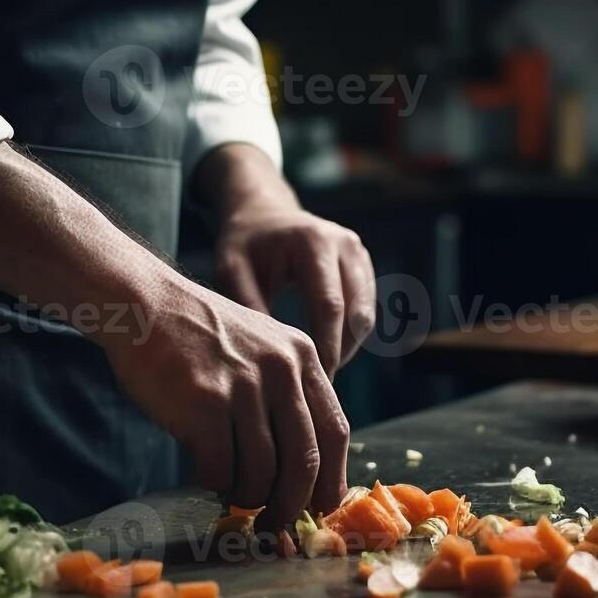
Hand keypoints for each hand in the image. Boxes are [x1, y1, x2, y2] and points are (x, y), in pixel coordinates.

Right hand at [100, 273, 349, 532]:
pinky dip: (215, 484)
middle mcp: (281, 370)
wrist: (145, 304)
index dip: (331, 479)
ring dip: (250, 498)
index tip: (321, 508)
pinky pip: (219, 468)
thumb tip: (302, 469)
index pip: (335, 431)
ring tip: (236, 500)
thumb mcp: (262, 346)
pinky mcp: (204, 403)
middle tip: (278, 526)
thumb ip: (287, 394)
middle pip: (304, 460)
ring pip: (262, 471)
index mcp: (303, 357)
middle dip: (292, 505)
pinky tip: (206, 477)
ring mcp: (243, 386)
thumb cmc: (200, 338)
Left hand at [198, 145, 376, 375]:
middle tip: (317, 385)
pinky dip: (348, 334)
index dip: (325, 349)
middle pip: (356, 314)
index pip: (330, 306)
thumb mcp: (233, 271)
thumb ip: (251, 307)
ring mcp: (359, 253)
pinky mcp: (363, 264)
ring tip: (318, 372)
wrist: (262, 212)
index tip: (313, 381)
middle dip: (339, 353)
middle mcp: (345, 244)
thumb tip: (274, 358)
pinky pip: (364, 309)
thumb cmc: (243, 244)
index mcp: (314, 242)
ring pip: (365, 316)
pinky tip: (324, 353)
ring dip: (346, 347)